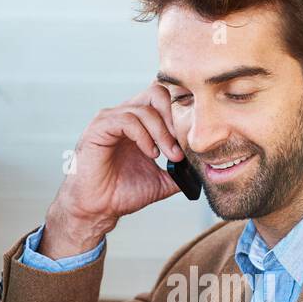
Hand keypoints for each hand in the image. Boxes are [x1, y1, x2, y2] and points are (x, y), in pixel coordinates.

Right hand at [42, 84, 184, 255]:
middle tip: (179, 146)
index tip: (190, 139)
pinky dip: (144, 136)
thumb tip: (204, 169)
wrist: (99, 208)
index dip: (180, 114)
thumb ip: (181, 171)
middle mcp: (125, 115)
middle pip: (156, 93)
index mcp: (140, 123)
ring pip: (144, 109)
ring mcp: (111, 119)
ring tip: (167, 155)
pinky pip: (127, 120)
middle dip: (173, 119)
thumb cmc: (122, 192)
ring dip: (162, 133)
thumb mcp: (161, 180)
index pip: (164, 99)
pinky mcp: (99, 127)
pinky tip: (150, 153)